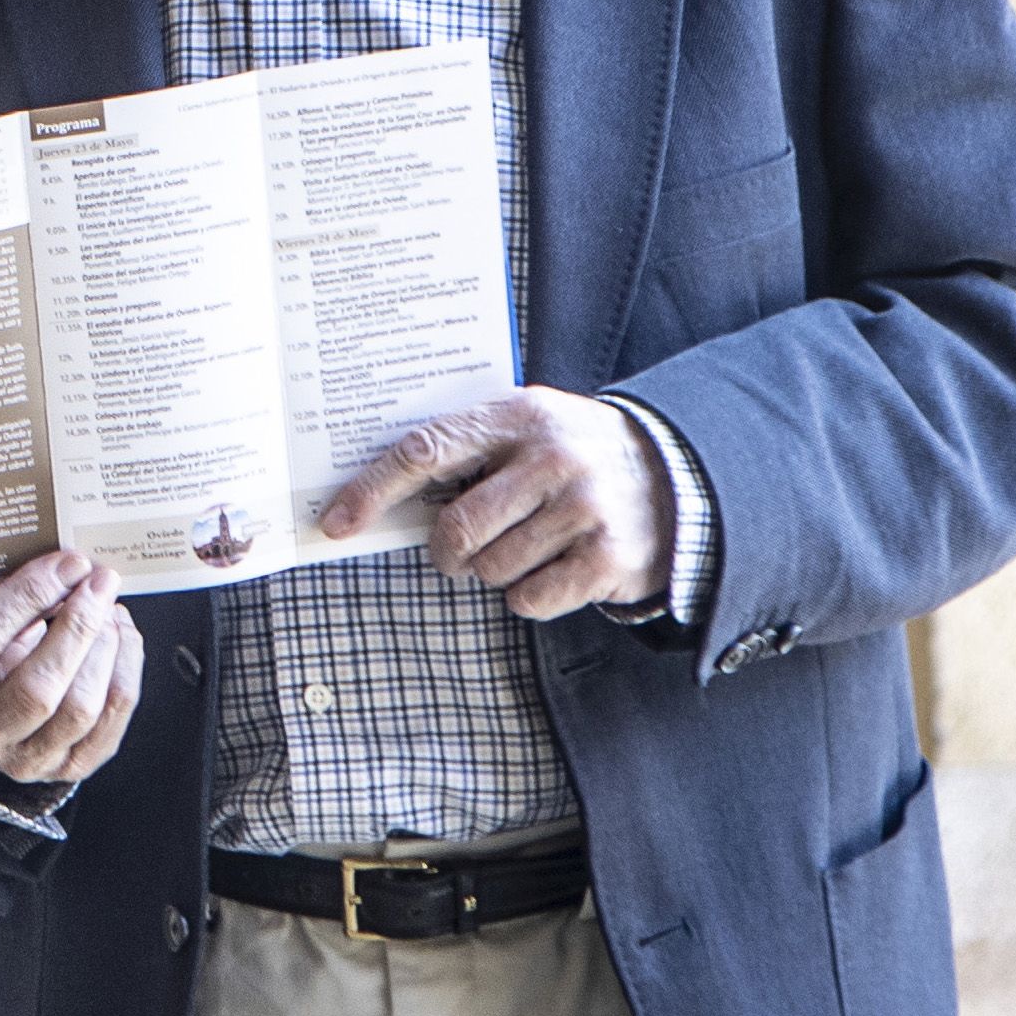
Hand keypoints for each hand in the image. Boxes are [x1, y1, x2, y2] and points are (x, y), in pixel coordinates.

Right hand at [0, 550, 139, 784]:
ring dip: (104, 649)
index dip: (32, 595)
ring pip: (79, 708)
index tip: (69, 564)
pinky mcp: (66, 768)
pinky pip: (110, 723)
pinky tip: (119, 639)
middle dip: (78, 626)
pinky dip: (123, 671)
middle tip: (100, 584)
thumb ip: (5, 603)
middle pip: (37, 687)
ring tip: (109, 611)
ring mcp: (23, 760)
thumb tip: (65, 569)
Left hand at [325, 386, 667, 618]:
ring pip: (489, 569)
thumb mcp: (529, 425)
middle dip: (445, 552)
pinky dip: (528, 596)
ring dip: (492, 571)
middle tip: (458, 549)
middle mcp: (551, 458)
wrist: (680, 475)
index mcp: (518, 416)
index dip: (372, 490)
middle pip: (455, 528)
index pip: (425, 450)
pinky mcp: (607, 558)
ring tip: (527, 544)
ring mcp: (583, 508)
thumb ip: (467, 445)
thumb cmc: (576, 452)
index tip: (336, 522)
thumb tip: (378, 489)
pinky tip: (555, 566)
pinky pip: (528, 599)